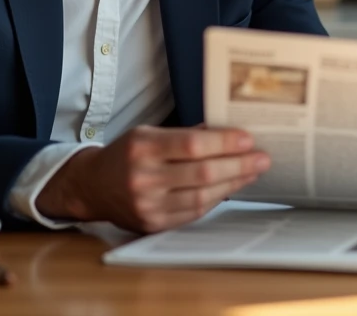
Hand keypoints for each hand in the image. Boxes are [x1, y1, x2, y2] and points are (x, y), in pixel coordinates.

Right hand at [36, 125, 269, 232]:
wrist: (93, 186)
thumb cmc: (127, 154)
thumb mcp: (149, 134)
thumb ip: (186, 135)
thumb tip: (228, 132)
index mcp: (142, 147)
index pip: (191, 145)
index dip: (224, 142)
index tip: (248, 139)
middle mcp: (144, 178)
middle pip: (202, 173)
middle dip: (238, 164)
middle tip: (263, 158)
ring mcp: (148, 205)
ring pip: (202, 196)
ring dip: (233, 183)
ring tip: (253, 172)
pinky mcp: (153, 224)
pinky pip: (194, 212)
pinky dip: (216, 199)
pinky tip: (231, 187)